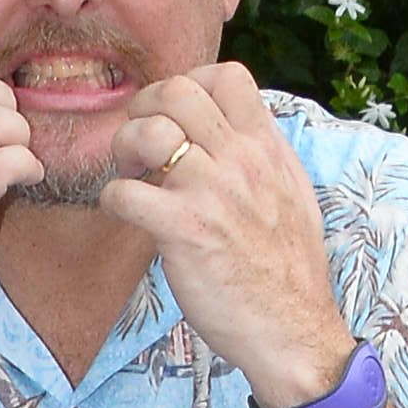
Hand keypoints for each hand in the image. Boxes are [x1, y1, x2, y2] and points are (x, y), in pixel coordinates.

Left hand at [95, 65, 353, 407]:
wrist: (294, 332)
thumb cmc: (289, 273)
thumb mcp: (293, 197)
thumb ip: (266, 158)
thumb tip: (244, 132)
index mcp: (267, 149)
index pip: (228, 76)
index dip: (190, 82)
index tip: (176, 115)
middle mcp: (241, 161)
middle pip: (177, 91)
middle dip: (144, 109)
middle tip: (139, 143)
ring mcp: (212, 193)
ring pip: (145, 133)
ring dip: (123, 150)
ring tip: (131, 176)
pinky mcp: (184, 231)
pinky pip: (125, 193)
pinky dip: (113, 200)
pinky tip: (126, 215)